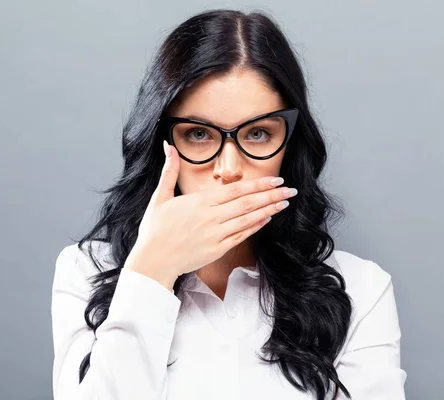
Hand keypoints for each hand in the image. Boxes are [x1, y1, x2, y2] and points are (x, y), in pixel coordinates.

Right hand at [124, 140, 297, 289]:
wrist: (152, 261)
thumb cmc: (154, 230)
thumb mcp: (159, 197)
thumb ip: (169, 170)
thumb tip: (167, 146)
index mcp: (199, 202)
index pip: (235, 190)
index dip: (258, 184)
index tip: (275, 180)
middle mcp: (211, 218)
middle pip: (247, 204)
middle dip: (271, 195)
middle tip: (290, 190)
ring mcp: (216, 235)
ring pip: (248, 220)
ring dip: (268, 210)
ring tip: (284, 203)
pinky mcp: (217, 250)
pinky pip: (241, 237)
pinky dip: (255, 227)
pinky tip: (267, 219)